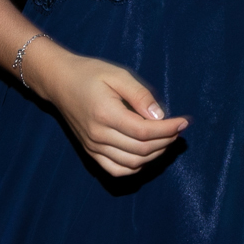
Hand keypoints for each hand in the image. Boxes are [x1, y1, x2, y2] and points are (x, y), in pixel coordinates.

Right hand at [30, 44, 189, 176]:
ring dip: (155, 155)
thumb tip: (160, 116)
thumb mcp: (117, 74)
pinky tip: (147, 154)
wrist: (59, 81)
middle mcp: (98, 135)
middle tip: (178, 130)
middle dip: (166, 141)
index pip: (144, 131)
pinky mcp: (90, 152)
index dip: (168, 129)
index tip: (184, 122)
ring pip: (131, 163)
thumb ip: (140, 95)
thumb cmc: (90, 73)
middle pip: (141, 149)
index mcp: (105, 114)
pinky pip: (116, 170)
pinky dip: (135, 167)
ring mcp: (93, 147)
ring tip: (167, 140)